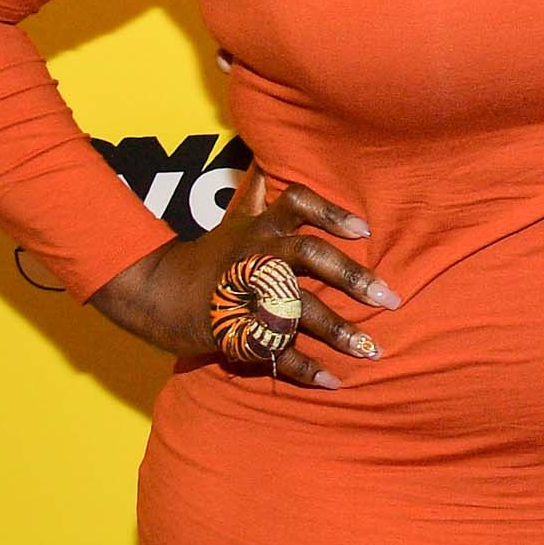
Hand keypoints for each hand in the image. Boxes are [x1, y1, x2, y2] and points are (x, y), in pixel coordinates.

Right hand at [89, 175, 399, 389]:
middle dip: (351, 278)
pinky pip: (274, 351)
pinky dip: (304, 368)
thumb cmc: (208, 254)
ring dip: (336, 331)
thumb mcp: (234, 219)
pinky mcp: (234, 331)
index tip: (364, 232)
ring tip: (371, 350)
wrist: (153, 291)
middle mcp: (258, 255)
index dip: (332, 214)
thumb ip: (261, 196)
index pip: (298, 204)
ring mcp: (246, 294)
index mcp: (261, 228)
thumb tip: (273, 164)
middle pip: (309, 258)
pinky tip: (333, 381)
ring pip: (297, 310)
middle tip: (390, 298)